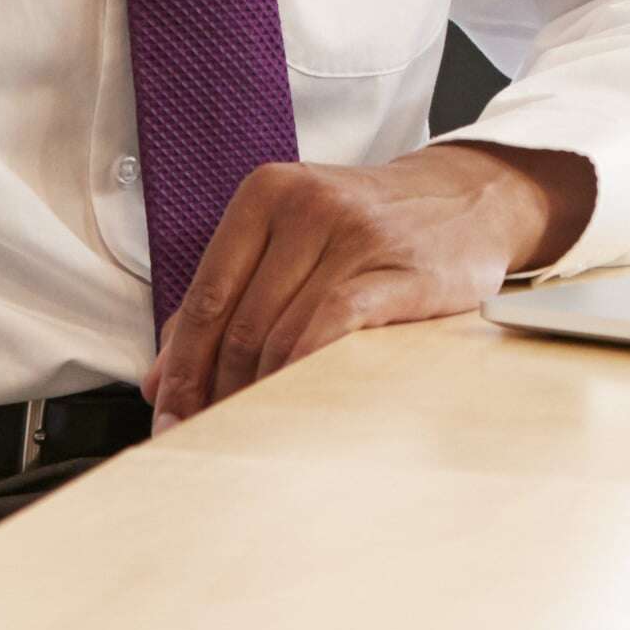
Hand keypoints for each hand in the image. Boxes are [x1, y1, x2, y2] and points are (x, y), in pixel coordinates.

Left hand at [149, 139, 594, 423]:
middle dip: (215, 389)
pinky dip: (305, 370)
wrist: (468, 200)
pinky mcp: (402, 269)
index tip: (168, 415)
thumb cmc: (370, 228)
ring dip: (259, 392)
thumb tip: (161, 379)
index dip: (181, 366)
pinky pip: (335, 327)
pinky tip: (296, 402)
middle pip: (241, 321)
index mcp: (266, 194)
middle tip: (205, 435)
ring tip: (248, 429)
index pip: (206, 296)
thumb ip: (228, 297)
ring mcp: (357, 235)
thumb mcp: (292, 239)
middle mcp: (307, 205)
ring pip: (283, 331)